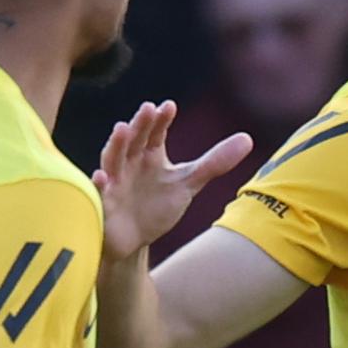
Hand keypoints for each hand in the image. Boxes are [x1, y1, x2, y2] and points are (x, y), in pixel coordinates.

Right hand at [91, 101, 250, 262]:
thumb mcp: (188, 183)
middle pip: (134, 139)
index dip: (161, 120)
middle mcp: (129, 162)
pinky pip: (99, 193)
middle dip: (140, 124)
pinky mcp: (103, 204)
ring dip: (116, 145)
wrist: (134, 241)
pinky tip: (101, 177)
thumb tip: (248, 139)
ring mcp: (114, 182)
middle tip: (148, 109)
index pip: (155, 132)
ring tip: (122, 129)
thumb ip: (214, 162)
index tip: (169, 106)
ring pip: (112, 159)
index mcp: (149, 154)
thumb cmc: (157, 205)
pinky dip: (99, 185)